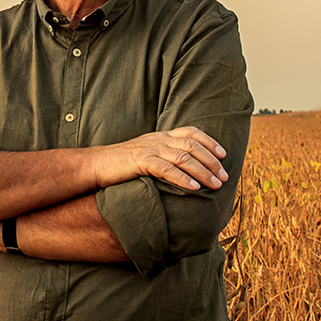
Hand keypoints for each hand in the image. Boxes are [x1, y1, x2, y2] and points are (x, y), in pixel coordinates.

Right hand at [96, 127, 228, 191]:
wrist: (96, 164)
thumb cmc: (122, 165)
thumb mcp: (147, 155)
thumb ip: (164, 157)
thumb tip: (185, 171)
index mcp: (161, 136)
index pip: (191, 133)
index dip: (210, 142)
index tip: (223, 155)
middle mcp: (158, 139)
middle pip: (193, 146)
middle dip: (212, 162)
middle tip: (224, 177)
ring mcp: (150, 148)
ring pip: (184, 158)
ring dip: (203, 172)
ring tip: (215, 185)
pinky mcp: (141, 161)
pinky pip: (166, 169)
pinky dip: (182, 178)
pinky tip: (193, 188)